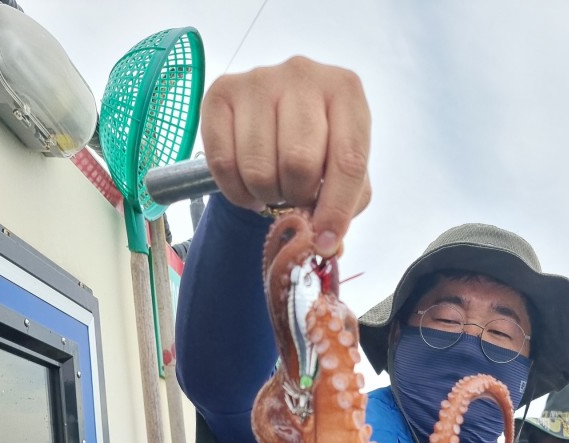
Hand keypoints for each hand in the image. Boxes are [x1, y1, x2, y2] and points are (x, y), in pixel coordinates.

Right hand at [201, 57, 371, 255]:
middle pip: (298, 163)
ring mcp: (258, 80)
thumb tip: (324, 243)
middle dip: (296, 196)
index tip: (325, 241)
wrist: (278, 113)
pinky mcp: (220, 92)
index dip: (336, 210)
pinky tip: (247, 185)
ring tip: (273, 185)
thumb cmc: (321, 144)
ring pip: (258, 168)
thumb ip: (345, 204)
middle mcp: (303, 74)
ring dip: (265, 194)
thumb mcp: (343, 169)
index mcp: (345, 91)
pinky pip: (222, 163)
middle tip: (294, 195)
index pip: (347, 161)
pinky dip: (236, 191)